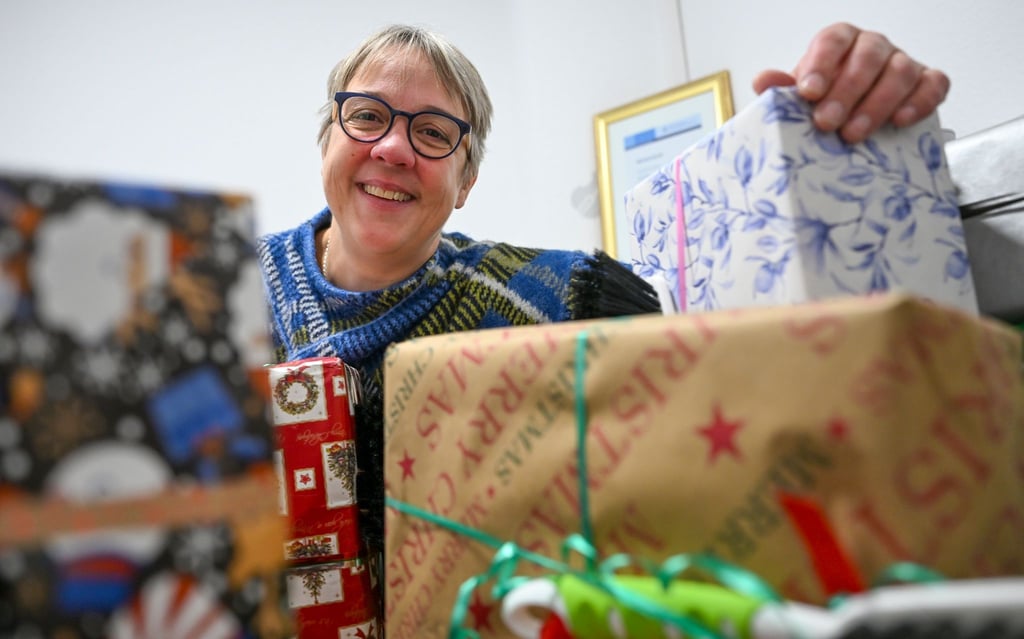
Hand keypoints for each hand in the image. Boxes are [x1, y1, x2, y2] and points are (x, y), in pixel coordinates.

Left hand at [752, 22, 949, 142]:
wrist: (854, 117)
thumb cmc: (826, 102)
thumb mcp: (801, 97)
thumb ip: (783, 89)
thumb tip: (764, 81)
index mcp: (841, 42)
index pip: (833, 41)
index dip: (821, 65)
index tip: (808, 93)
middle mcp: (873, 47)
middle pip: (867, 57)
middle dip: (846, 91)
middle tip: (827, 122)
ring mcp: (903, 62)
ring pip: (900, 72)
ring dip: (877, 104)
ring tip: (854, 134)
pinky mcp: (927, 82)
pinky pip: (934, 85)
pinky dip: (920, 102)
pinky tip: (901, 121)